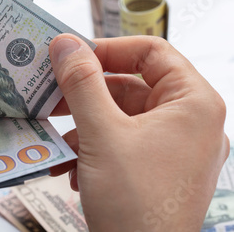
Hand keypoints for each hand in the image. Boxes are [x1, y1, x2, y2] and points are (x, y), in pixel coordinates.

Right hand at [48, 34, 228, 230]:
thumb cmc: (135, 203)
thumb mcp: (101, 134)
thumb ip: (82, 83)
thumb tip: (65, 43)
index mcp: (193, 104)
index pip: (152, 52)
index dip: (109, 49)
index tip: (72, 57)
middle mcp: (190, 122)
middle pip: (133, 85)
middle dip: (88, 94)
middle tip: (53, 95)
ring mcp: (176, 149)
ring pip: (123, 116)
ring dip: (86, 125)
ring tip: (60, 140)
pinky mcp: (158, 170)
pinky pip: (123, 141)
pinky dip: (95, 147)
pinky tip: (72, 167)